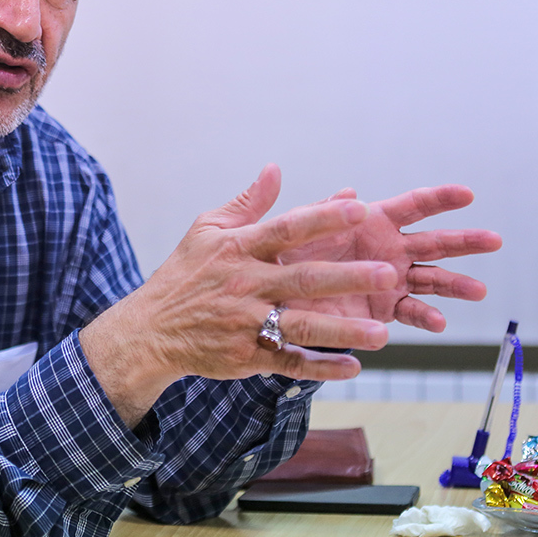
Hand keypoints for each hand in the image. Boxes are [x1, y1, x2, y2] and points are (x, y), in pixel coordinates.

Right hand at [80, 164, 404, 425]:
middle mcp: (246, 284)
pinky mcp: (246, 356)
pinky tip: (353, 366)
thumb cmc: (184, 275)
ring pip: (300, 326)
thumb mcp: (207, 230)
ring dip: (342, 330)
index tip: (359, 207)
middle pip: (303, 279)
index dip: (322, 218)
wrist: (150, 330)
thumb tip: (275, 170)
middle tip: (388, 273)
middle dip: (347, 276)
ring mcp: (246, 323)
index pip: (286, 229)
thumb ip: (247, 204)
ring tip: (381, 333)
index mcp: (239, 248)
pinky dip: (320, 366)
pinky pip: (289, 362)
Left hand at [279, 177, 502, 332]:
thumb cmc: (290, 253)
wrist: (281, 296)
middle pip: (435, 242)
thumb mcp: (300, 228)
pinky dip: (426, 316)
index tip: (467, 194)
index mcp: (374, 222)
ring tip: (478, 290)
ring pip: (432, 278)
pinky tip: (439, 322)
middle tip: (494, 240)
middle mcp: (390, 249)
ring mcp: (392, 280)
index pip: (414, 206)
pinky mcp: (385, 309)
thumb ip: (323, 211)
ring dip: (455, 284)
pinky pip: (411, 311)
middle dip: (464, 240)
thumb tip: (349, 192)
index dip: (440, 198)